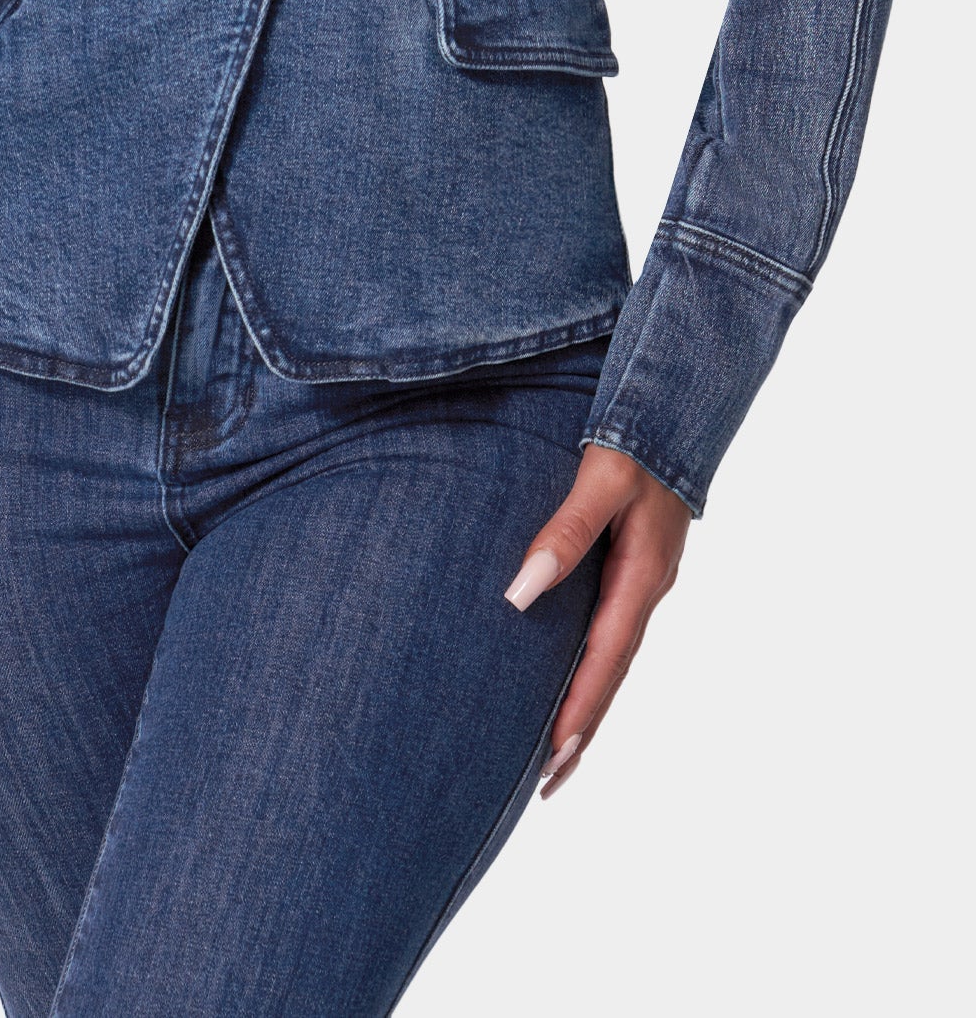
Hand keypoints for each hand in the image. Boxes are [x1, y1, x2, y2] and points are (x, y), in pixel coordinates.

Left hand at [505, 443, 691, 797]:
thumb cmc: (635, 439)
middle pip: (612, 674)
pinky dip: (594, 667)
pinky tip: (573, 678)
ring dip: (588, 704)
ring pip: (613, 657)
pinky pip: (612, 632)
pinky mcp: (635, 568)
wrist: (674, 410)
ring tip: (557, 752)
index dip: (580, 710)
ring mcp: (644, 581)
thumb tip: (521, 592)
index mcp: (642, 576)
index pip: (606, 659)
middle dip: (583, 729)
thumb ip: (565, 531)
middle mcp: (646, 588)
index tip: (554, 757)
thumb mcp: (601, 480)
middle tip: (549, 783)